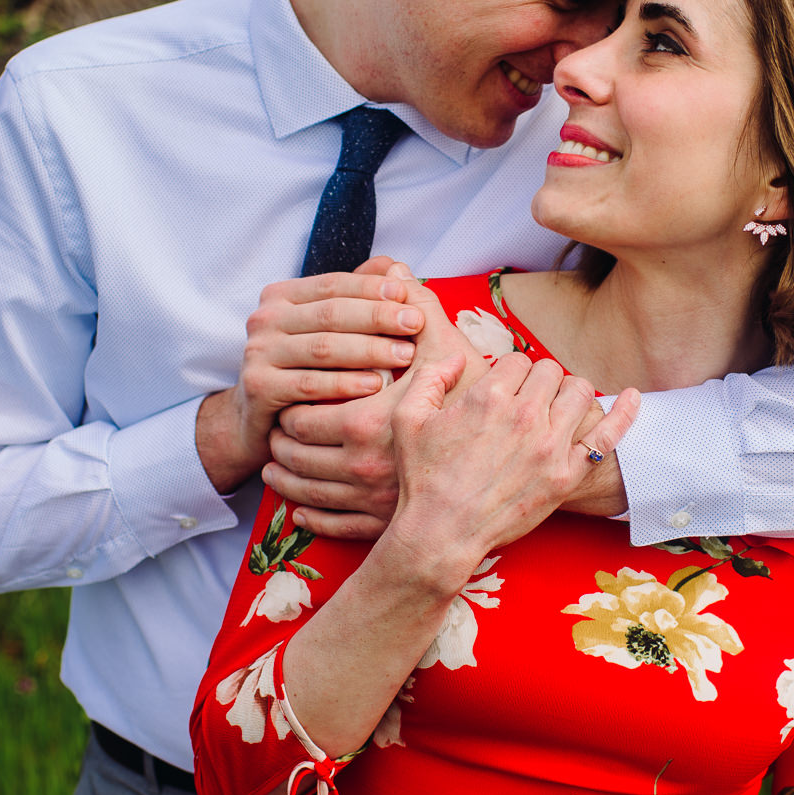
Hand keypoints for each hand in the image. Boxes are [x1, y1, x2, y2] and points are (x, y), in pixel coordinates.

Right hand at [195, 262, 422, 492]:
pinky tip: (376, 386)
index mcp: (281, 296)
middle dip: (378, 317)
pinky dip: (346, 384)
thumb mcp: (327, 330)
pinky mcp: (259, 386)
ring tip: (406, 356)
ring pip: (323, 347)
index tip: (408, 295)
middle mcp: (265, 319)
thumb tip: (394, 266)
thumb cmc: (304, 368)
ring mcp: (258, 352)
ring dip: (369, 350)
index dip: (372, 288)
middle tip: (416, 324)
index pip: (333, 284)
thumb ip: (357, 297)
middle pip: (330, 313)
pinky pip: (310, 383)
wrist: (260, 418)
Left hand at [266, 275, 486, 536]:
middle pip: (294, 457)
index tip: (289, 400)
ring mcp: (370, 501)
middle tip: (277, 432)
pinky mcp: (382, 526)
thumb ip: (412, 308)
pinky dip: (307, 515)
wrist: (515, 466)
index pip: (300, 418)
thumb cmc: (479, 407)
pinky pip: (328, 525)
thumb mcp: (448, 350)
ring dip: (285, 480)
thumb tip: (390, 268)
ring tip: (279, 466)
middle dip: (279, 444)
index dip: (288, 409)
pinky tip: (301, 506)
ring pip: (305, 494)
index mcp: (367, 422)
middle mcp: (362, 465)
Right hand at [374, 350, 637, 592]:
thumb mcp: (408, 419)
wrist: (442, 534)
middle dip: (539, 381)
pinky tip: (632, 398)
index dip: (510, 374)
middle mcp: (524, 415)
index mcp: (488, 396)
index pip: (517, 360)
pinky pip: (607, 436)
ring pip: (579, 391)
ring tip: (558, 408)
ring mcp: (550, 446)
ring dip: (569, 393)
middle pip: (550, 371)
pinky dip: (624, 413)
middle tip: (529, 402)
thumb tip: (454, 357)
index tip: (504, 392)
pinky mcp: (567, 475)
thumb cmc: (423, 479)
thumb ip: (431, 377)